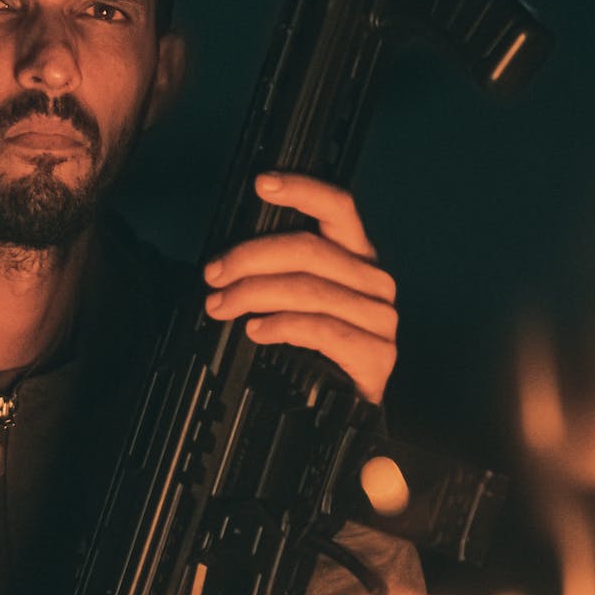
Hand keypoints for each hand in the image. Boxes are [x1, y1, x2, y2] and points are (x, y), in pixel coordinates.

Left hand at [203, 172, 397, 403]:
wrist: (347, 411)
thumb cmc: (317, 350)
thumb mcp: (296, 300)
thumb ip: (276, 271)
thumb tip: (228, 259)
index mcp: (355, 256)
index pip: (337, 207)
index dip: (301, 189)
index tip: (262, 184)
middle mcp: (373, 280)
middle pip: (309, 249)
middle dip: (250, 258)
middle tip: (214, 275)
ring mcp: (379, 317)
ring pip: (309, 288)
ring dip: (254, 294)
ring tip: (221, 306)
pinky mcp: (377, 353)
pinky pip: (322, 329)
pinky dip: (282, 326)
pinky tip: (256, 330)